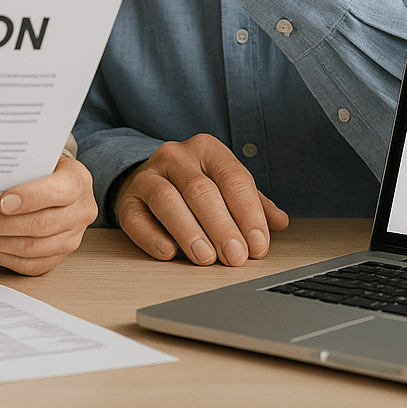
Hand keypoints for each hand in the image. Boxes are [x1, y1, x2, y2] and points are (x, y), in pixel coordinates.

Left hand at [0, 154, 96, 275]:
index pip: (58, 192)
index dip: (30, 198)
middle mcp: (80, 212)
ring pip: (32, 249)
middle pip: (40, 225)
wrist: (61, 186)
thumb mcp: (38, 158)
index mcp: (78, 181)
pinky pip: (28, 265)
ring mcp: (71, 238)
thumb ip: (19, 166)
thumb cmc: (44, 169)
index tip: (1, 202)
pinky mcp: (58, 257)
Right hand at [114, 134, 289, 265]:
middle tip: (236, 257)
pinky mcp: (126, 199)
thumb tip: (279, 223)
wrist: (148, 180)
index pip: (234, 178)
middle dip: (222, 227)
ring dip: (189, 232)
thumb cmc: (194, 186)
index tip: (258, 244)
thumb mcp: (226, 186)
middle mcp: (176, 156)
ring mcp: (148, 175)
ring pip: (168, 201)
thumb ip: (254, 203)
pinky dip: (152, 237)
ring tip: (206, 258)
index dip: (248, 214)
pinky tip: (169, 253)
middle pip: (202, 191)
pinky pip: (136, 218)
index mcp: (208, 149)